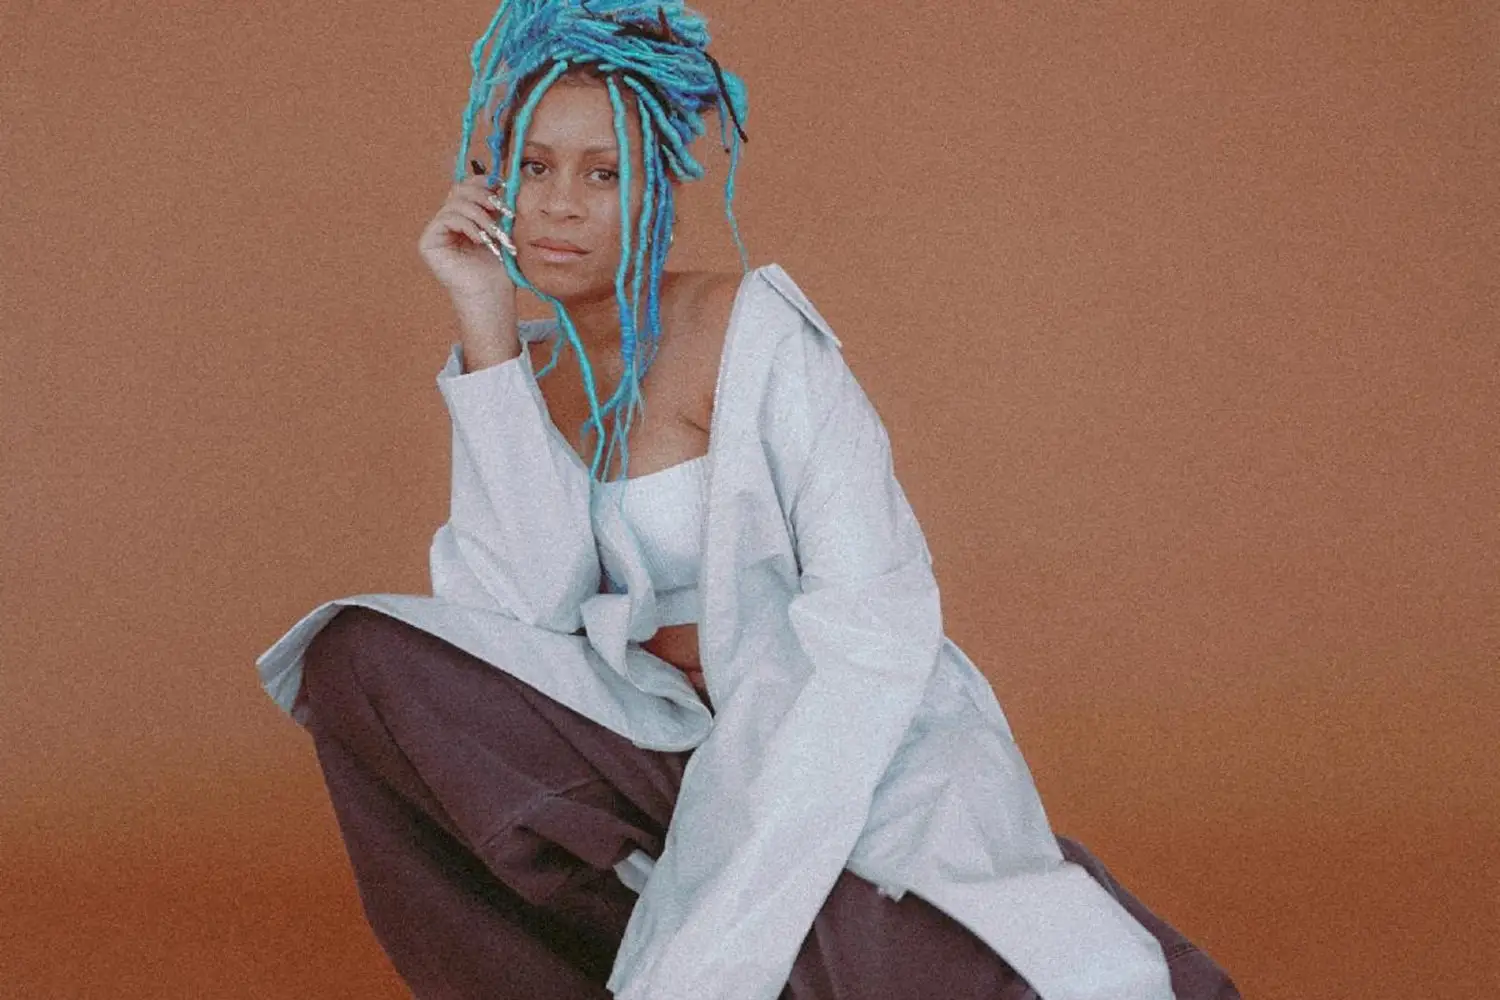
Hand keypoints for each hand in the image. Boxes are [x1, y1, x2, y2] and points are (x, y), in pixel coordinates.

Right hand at [417, 163, 517, 306]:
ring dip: (480, 216)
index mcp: (462, 218)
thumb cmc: (499, 268)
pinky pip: (447, 218)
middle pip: (458, 191)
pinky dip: (468, 225)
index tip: (500, 185)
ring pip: (455, 204)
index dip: (480, 183)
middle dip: (483, 197)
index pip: (465, 188)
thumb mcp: (501, 229)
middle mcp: (445, 223)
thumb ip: (494, 206)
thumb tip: (496, 178)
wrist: (492, 295)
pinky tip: (480, 240)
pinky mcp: (428, 243)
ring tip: (494, 234)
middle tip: (501, 210)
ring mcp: (435, 232)